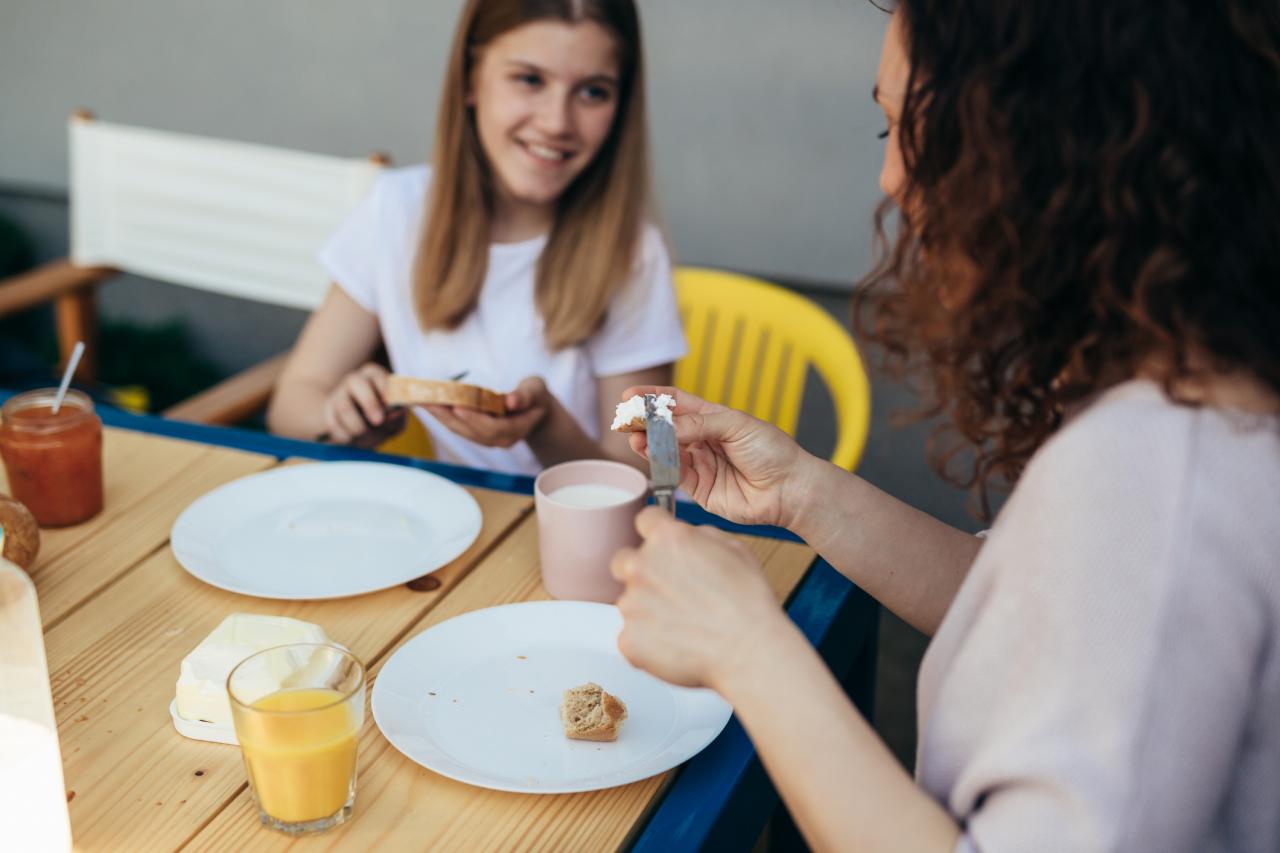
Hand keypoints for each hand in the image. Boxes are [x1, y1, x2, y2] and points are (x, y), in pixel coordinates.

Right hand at [321, 363, 406, 446]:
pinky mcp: (327, 412)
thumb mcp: (396, 418)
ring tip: (365, 436)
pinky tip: (352, 439)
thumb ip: (398, 416)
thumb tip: (394, 414)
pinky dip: (344, 436)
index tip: (390, 403)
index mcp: (374, 376)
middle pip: (356, 383)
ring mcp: (338, 395)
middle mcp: (354, 381)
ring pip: (344, 407)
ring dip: (357, 427)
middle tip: (379, 421)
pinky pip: (332, 424)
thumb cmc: (383, 421)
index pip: (377, 374)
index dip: (384, 387)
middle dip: (369, 403)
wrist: (359, 431)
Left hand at [425, 376, 549, 447]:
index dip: (475, 418)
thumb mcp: (535, 390)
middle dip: (449, 416)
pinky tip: (430, 405)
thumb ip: (525, 395)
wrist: (536, 409)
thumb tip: (511, 400)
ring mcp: (488, 439)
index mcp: (516, 430)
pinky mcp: (478, 434)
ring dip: (441, 417)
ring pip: (462, 431)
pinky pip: (459, 427)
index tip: (457, 406)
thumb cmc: (534, 395)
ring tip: (423, 401)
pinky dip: (444, 416)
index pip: (493, 428)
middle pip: (471, 431)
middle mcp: (501, 439)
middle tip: (430, 401)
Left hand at [611, 507, 786, 689]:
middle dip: (642, 573)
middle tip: (669, 591)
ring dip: (647, 610)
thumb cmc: (748, 602)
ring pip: (629, 602)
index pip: (645, 520)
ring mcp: (631, 605)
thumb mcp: (733, 548)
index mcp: (667, 538)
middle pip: (624, 561)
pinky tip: (676, 643)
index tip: (662, 546)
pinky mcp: (628, 640)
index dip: (656, 533)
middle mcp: (641, 566)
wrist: (749, 649)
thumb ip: (698, 535)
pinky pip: (631, 637)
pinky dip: (648, 642)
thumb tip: (685, 537)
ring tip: (683, 624)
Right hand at [621, 385, 810, 528]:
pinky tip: (651, 454)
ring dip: (648, 443)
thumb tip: (666, 426)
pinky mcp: (699, 489)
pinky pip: (674, 474)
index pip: (676, 403)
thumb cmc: (772, 451)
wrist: (789, 489)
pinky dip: (660, 464)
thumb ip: (699, 423)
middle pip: (665, 428)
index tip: (631, 394)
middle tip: (624, 417)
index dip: (653, 397)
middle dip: (644, 421)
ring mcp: (700, 464)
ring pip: (665, 451)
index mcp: (714, 418)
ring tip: (634, 436)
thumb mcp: (737, 425)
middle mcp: (703, 440)